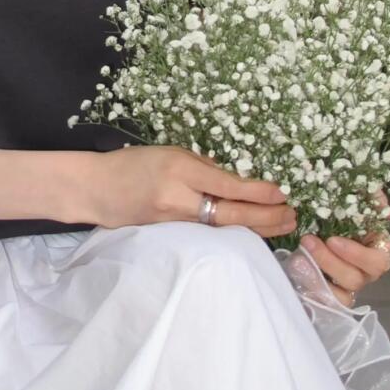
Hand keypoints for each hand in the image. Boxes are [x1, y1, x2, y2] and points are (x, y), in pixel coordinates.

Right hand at [92, 145, 298, 236]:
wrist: (97, 189)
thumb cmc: (132, 164)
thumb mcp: (169, 153)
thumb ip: (202, 167)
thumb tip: (235, 181)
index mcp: (180, 169)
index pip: (228, 185)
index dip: (259, 191)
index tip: (282, 193)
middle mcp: (179, 197)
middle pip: (232, 213)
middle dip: (267, 216)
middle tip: (293, 215)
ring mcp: (174, 221)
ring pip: (224, 228)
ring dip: (256, 228)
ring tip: (282, 226)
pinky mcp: (170, 237)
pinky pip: (208, 235)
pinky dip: (232, 233)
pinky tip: (251, 232)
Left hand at [299, 189, 389, 305]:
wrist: (312, 221)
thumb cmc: (337, 210)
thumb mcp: (348, 199)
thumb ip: (363, 194)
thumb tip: (372, 189)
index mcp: (375, 248)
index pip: (380, 260)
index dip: (358, 255)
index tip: (333, 240)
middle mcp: (364, 270)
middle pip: (358, 279)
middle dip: (332, 263)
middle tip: (309, 242)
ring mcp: (347, 284)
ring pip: (342, 293)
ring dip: (319, 272)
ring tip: (298, 256)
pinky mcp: (329, 293)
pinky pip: (325, 300)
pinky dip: (312, 288)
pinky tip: (297, 270)